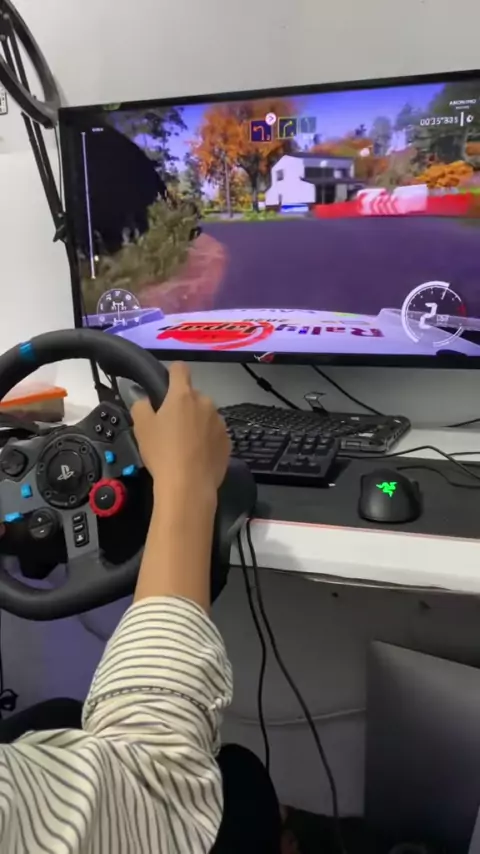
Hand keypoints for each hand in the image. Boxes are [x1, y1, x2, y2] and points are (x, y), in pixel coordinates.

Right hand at [132, 362, 230, 500]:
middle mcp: (205, 403)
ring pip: (206, 415)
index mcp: (183, 395)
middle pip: (193, 396)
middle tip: (171, 426)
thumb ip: (140, 406)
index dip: (172, 373)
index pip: (180, 369)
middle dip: (184, 406)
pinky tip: (198, 456)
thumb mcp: (141, 428)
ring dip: (198, 422)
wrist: (189, 485)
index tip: (167, 384)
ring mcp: (220, 422)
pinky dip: (208, 440)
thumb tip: (143, 398)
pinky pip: (215, 434)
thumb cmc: (162, 453)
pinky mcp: (228, 441)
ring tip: (185, 445)